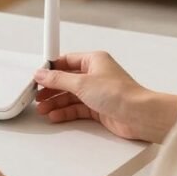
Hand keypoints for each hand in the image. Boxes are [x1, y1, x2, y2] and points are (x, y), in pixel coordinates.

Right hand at [35, 51, 176, 143]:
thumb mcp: (82, 83)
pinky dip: (65, 111)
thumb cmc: (120, 93)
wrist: (138, 115)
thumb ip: (58, 79)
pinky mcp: (99, 108)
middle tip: (38, 96)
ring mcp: (97, 92)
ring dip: (56, 102)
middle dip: (51, 89)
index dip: (51, 69)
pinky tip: (55, 115)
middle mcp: (96, 75)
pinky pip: (77, 108)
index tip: (38, 76)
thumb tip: (42, 74)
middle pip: (67, 80)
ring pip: (71, 95)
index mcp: (94, 60)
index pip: (66, 61)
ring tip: (43, 109)